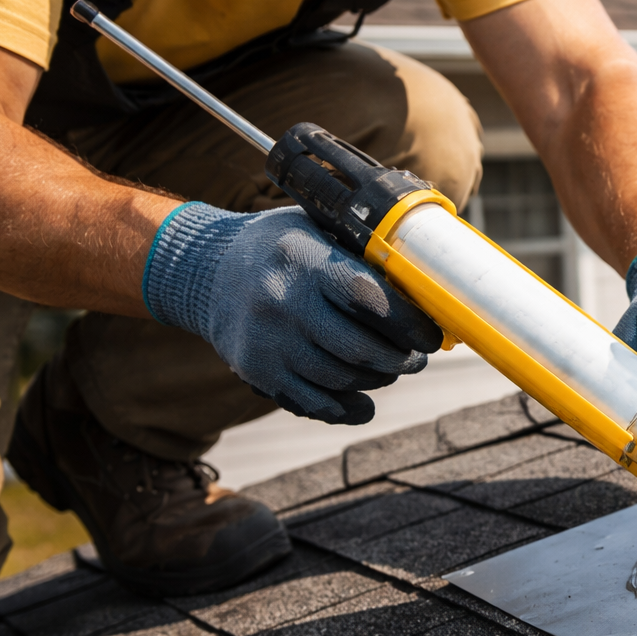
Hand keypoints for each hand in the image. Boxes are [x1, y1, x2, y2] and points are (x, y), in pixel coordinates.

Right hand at [143, 203, 441, 423]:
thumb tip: (428, 278)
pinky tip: (364, 400)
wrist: (205, 272)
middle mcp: (281, 302)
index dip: (408, 322)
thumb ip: (362, 250)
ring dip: (377, 380)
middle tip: (416, 358)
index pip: (367, 297)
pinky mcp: (257, 372)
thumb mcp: (316, 226)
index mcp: (303, 260)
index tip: (431, 334)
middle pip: (358, 348)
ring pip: (340, 379)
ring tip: (391, 369)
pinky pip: (312, 403)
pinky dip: (346, 408)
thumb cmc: (282, 248)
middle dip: (400, 359)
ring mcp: (266, 342)